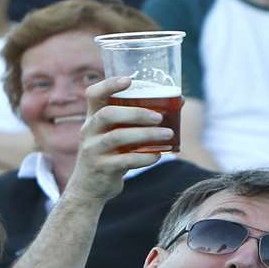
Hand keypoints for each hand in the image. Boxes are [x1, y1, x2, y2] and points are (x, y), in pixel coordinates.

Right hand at [71, 76, 175, 200]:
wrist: (89, 188)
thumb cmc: (110, 154)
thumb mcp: (115, 134)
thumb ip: (137, 120)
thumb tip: (179, 101)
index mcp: (92, 118)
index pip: (93, 94)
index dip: (109, 85)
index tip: (129, 80)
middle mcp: (89, 131)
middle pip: (108, 114)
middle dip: (136, 113)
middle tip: (159, 117)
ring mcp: (93, 150)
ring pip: (117, 137)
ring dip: (146, 135)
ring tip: (167, 135)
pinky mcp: (102, 168)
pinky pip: (124, 161)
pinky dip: (144, 157)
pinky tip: (158, 155)